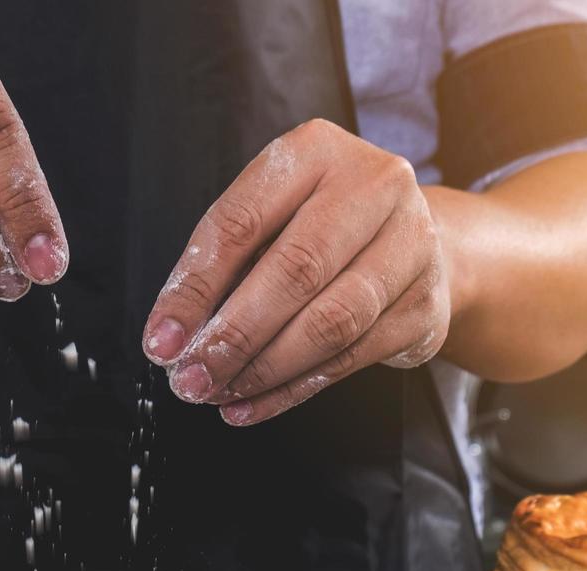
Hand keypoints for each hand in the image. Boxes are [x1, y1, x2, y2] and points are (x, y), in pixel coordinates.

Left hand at [142, 119, 448, 424]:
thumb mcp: (270, 222)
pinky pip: (351, 358)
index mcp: (316, 150)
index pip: (241, 222)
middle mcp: (374, 186)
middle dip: (233, 336)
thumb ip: (223, 270)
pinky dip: (294, 388)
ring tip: (219, 393)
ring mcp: (411, 244)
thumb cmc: (324, 230)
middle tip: (191, 379)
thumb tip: (173, 339)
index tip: (161, 341)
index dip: (194, 289)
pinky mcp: (424, 304)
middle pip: (294, 271)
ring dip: (264, 369)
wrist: (422, 245)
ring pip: (330, 322)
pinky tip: (253, 404)